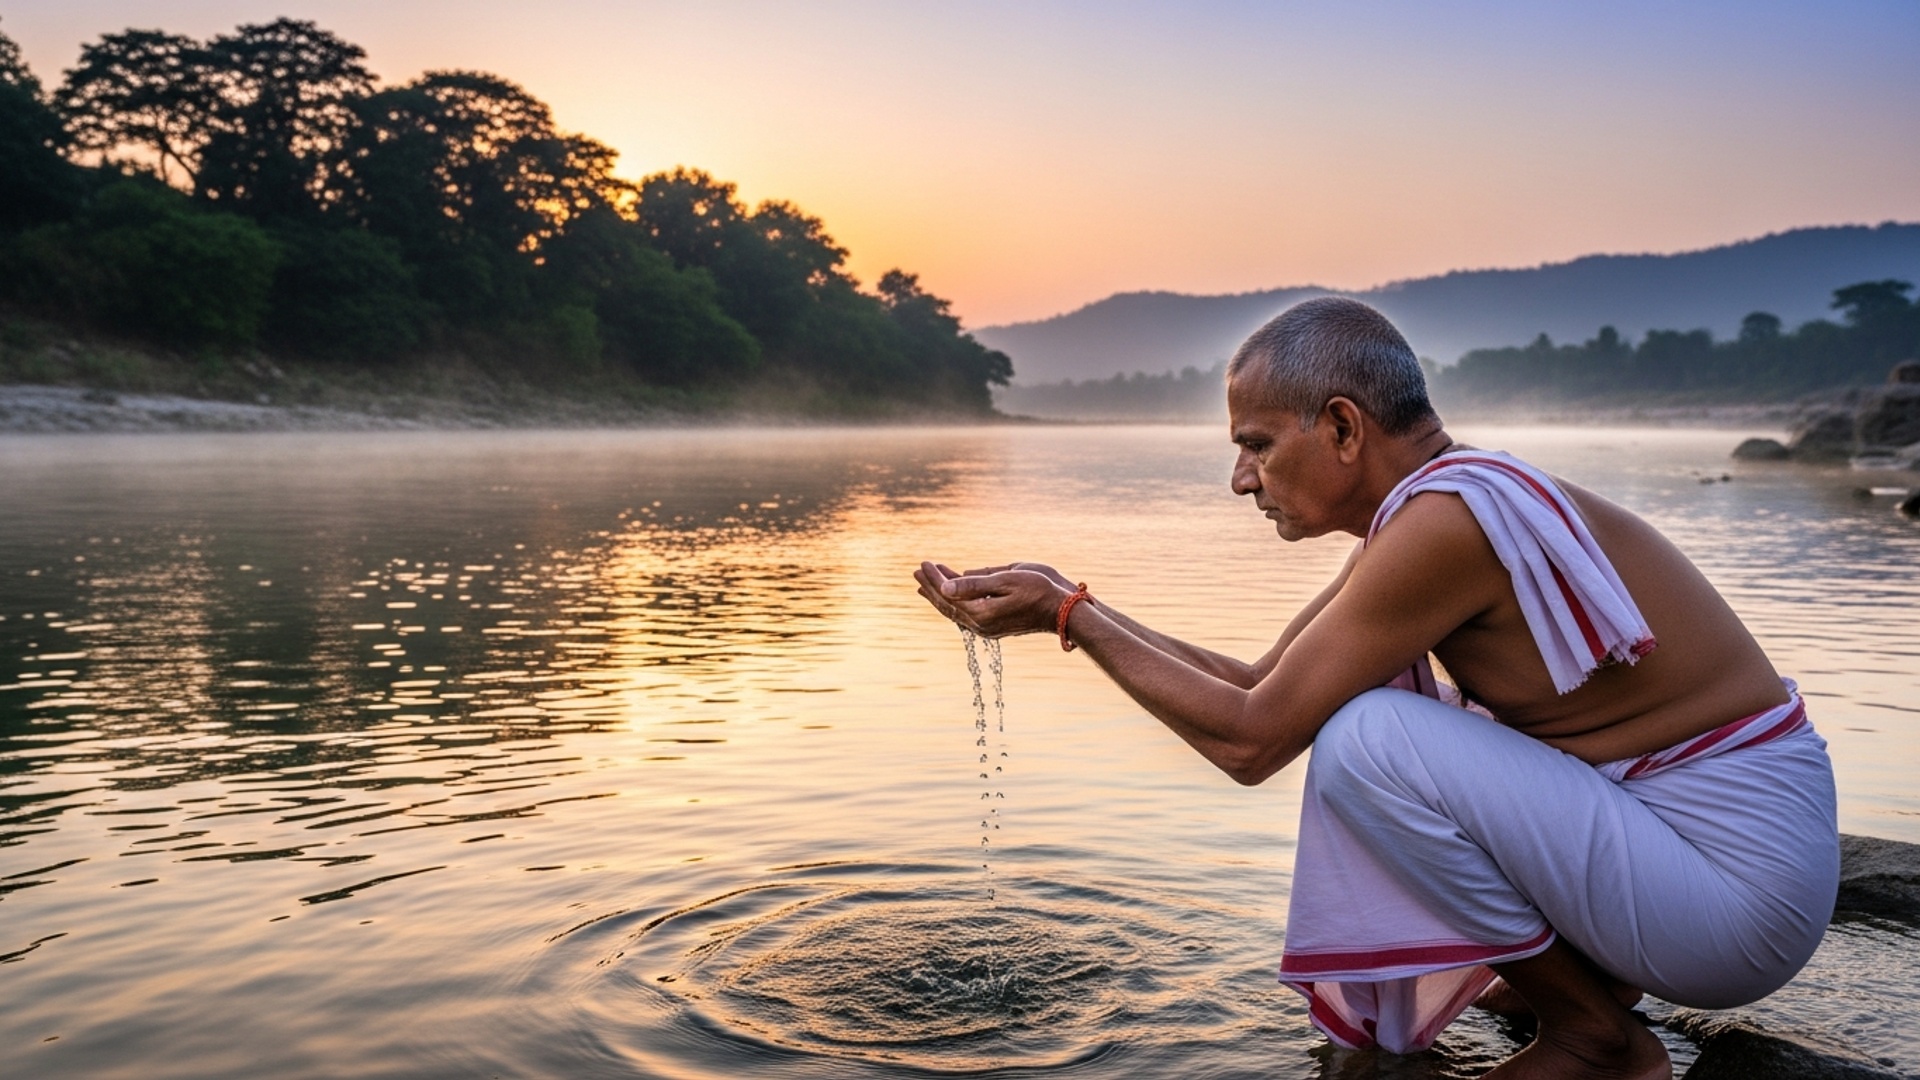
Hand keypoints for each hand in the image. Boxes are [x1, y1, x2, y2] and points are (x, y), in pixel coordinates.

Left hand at [913, 561, 1069, 637]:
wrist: (1060, 611)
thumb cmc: (1037, 590)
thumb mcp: (1006, 580)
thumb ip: (974, 585)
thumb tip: (944, 587)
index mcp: (981, 613)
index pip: (948, 594)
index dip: (934, 578)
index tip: (924, 563)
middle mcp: (980, 625)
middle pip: (947, 605)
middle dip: (931, 587)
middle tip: (917, 572)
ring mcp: (986, 629)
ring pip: (954, 612)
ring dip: (939, 597)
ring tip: (925, 585)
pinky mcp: (992, 628)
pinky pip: (964, 616)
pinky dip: (953, 604)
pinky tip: (950, 599)